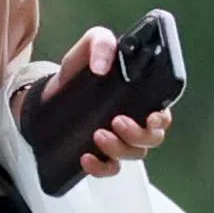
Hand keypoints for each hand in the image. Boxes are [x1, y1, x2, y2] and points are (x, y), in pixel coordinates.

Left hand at [38, 26, 173, 176]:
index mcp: (141, 97)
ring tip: (97, 135)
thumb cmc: (79, 69)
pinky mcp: (100, 153)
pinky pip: (109, 169)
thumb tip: (102, 65)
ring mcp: (118, 139)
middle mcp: (135, 120)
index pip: (163, 113)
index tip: (151, 117)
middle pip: (152, 138)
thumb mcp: (89, 45)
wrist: (50, 92)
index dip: (162, 119)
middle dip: (138, 134)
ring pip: (134, 154)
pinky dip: (101, 168)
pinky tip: (86, 158)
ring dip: (119, 149)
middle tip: (116, 122)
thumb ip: (100, 42)